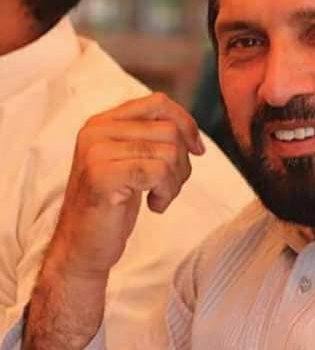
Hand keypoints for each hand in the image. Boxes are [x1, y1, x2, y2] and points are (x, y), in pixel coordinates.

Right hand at [51, 92, 204, 278]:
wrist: (82, 246)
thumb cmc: (113, 204)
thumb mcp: (132, 162)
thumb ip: (152, 138)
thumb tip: (193, 134)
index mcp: (104, 122)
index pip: (158, 102)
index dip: (186, 124)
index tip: (197, 150)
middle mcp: (97, 130)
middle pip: (169, 130)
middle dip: (182, 162)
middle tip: (169, 186)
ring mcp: (97, 151)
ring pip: (169, 152)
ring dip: (175, 182)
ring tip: (159, 197)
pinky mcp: (102, 175)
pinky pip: (159, 172)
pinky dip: (167, 193)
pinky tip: (154, 206)